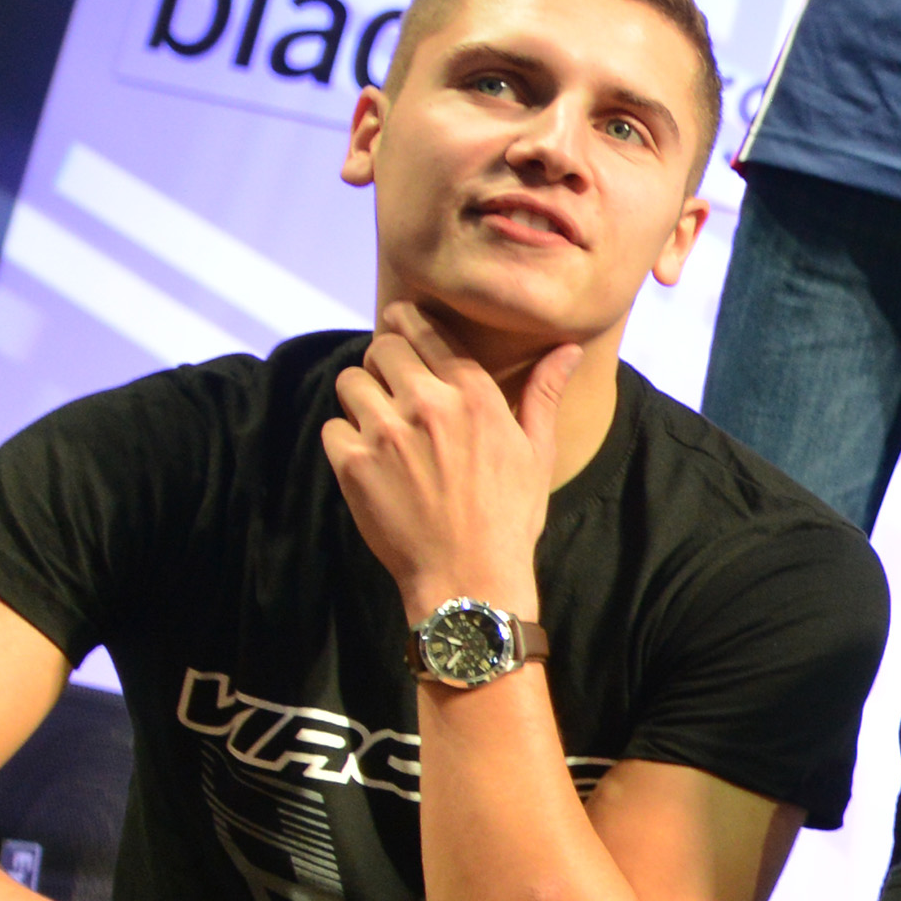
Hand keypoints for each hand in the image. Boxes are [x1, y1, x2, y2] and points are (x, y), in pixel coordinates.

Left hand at [325, 305, 566, 615]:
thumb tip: (567, 349)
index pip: (426, 331)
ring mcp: (386, 434)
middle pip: (381, 348)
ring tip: (377, 421)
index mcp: (474, 397)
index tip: (401, 324)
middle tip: (391, 384)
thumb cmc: (509, 517)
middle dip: (383, 360)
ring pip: (350, 382)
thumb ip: (543, 393)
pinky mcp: (354, 465)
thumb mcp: (537, 453)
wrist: (469, 577)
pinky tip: (367, 459)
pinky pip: (332, 427)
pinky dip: (344, 439)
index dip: (407, 322)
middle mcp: (428, 405)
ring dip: (360, 396)